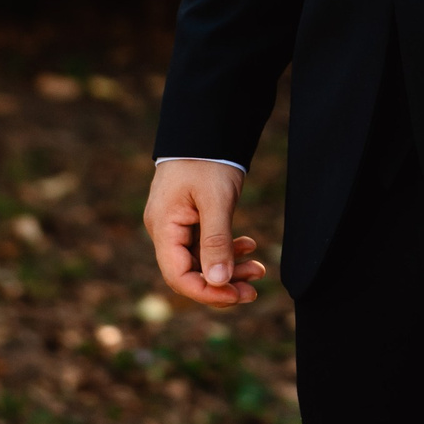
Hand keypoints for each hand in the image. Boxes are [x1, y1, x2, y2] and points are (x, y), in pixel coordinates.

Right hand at [143, 160, 266, 307]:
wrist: (206, 128)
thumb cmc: (208, 160)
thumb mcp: (216, 200)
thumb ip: (217, 241)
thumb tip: (219, 282)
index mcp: (164, 227)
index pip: (178, 277)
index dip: (207, 293)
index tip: (238, 295)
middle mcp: (165, 230)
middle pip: (190, 272)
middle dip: (223, 284)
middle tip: (255, 289)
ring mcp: (176, 225)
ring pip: (201, 260)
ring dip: (229, 268)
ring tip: (259, 269)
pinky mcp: (189, 218)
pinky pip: (205, 245)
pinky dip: (227, 250)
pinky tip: (249, 246)